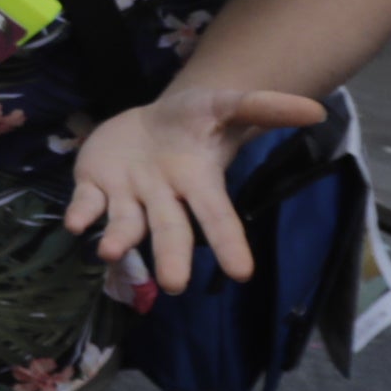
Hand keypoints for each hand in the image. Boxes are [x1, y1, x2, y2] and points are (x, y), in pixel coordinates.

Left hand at [68, 83, 316, 294]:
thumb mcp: (226, 105)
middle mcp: (163, 199)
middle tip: (174, 285)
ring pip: (125, 223)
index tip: (241, 273)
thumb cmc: (195, 120)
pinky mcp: (94, 186)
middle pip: (169, 231)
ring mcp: (127, 196)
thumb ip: (264, 108)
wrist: (150, 120)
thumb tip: (315, 109)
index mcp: (198, 184)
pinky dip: (81, 214)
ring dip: (118, 238)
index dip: (229, 244)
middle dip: (171, 256)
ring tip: (110, 252)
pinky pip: (87, 204)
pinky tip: (75, 224)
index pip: (218, 217)